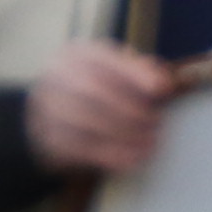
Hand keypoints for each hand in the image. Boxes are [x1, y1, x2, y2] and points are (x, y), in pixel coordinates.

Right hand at [27, 41, 168, 175]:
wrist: (56, 114)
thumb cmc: (99, 88)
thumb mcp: (118, 72)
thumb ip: (141, 73)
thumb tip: (163, 80)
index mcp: (77, 55)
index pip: (104, 60)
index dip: (135, 74)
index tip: (162, 88)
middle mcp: (57, 77)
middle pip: (93, 90)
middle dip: (130, 108)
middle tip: (156, 120)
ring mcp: (48, 108)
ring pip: (85, 121)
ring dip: (124, 133)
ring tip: (151, 139)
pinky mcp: (51, 138)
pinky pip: (82, 148)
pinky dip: (114, 154)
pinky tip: (137, 157)